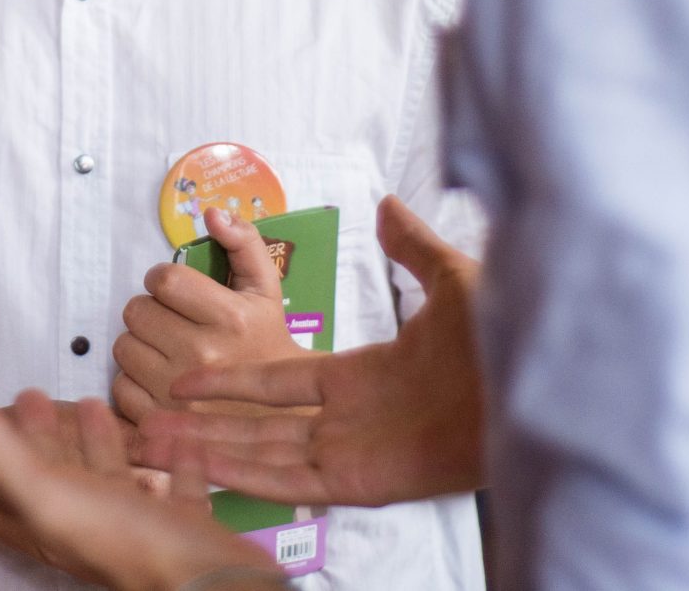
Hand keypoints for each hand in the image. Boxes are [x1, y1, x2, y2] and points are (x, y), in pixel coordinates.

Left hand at [0, 389, 277, 590]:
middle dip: (46, 434)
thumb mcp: (50, 493)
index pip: (13, 472)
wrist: (207, 584)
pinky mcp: (183, 530)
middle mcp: (94, 524)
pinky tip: (180, 444)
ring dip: (102, 444)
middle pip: (59, 473)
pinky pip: (174, 493)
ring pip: (112, 481)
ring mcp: (140, 529)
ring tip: (95, 405)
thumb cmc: (126, 539)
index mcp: (57, 515)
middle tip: (36, 392)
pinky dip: (173, 466)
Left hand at [114, 207, 307, 424]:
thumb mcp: (266, 289)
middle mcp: (202, 356)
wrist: (280, 415)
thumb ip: (244, 242)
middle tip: (172, 321)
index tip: (172, 289)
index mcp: (229, 319)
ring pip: (122, 347)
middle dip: (150, 311)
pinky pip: (119, 386)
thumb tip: (212, 213)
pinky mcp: (160, 421)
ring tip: (168, 350)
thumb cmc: (266, 343)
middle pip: (136, 312)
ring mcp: (178, 394)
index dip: (161, 279)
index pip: (163, 281)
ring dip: (139, 344)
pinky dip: (134, 381)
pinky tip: (160, 380)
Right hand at [144, 196, 484, 507]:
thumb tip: (388, 206)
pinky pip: (293, 479)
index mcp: (369, 376)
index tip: (185, 381)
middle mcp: (355, 420)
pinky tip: (204, 465)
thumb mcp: (451, 277)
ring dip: (207, 449)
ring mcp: (358, 452)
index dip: (233, 382)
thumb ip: (412, 246)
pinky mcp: (366, 481)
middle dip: (202, 426)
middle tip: (145, 423)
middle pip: (259, 426)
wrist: (543, 372)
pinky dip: (246, 474)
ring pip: (263, 453)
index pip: (282, 382)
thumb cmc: (508, 331)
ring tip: (152, 442)